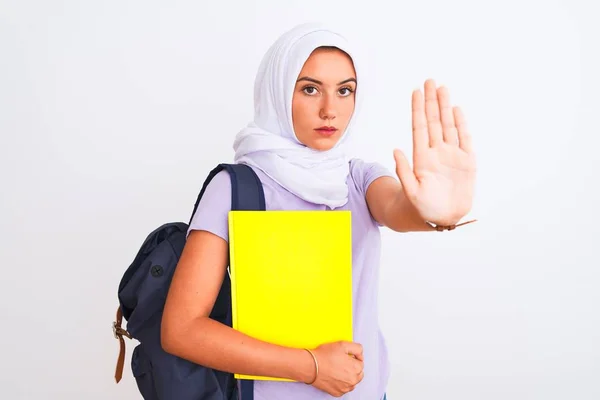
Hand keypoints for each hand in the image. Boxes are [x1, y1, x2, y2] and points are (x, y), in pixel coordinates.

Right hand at [309, 341, 363, 396]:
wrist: (310, 366)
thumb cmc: (324, 356)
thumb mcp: (343, 344)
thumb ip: (357, 348)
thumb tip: (360, 354)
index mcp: (356, 368)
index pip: (361, 362)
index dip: (353, 358)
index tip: (346, 356)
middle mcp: (352, 380)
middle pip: (358, 373)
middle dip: (352, 367)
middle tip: (341, 362)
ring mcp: (345, 388)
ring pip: (351, 382)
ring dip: (347, 376)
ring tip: (337, 368)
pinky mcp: (337, 393)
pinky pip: (343, 388)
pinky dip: (341, 383)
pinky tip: (334, 375)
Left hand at [393, 79, 476, 225]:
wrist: (441, 219)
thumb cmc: (422, 207)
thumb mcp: (410, 191)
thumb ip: (404, 171)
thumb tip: (396, 150)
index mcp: (422, 158)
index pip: (420, 127)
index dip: (418, 110)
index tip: (415, 91)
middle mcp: (436, 152)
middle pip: (434, 121)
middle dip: (431, 101)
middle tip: (430, 80)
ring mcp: (452, 156)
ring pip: (449, 126)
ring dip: (446, 107)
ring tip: (442, 88)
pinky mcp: (466, 163)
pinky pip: (464, 139)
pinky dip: (461, 125)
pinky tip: (457, 110)